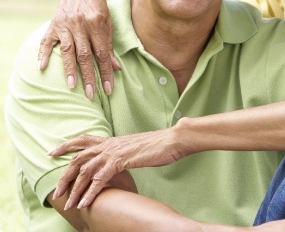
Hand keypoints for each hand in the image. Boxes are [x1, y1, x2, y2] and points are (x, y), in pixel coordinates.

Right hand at [38, 0, 119, 98]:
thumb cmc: (98, 6)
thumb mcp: (108, 23)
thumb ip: (109, 45)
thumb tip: (115, 68)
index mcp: (97, 24)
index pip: (103, 53)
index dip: (106, 72)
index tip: (108, 89)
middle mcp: (81, 24)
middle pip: (85, 55)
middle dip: (89, 76)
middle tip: (91, 94)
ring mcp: (66, 24)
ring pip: (68, 50)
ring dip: (70, 69)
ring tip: (72, 86)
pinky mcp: (53, 24)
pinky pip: (47, 41)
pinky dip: (43, 54)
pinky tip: (42, 67)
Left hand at [50, 129, 185, 208]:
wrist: (173, 140)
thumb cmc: (160, 145)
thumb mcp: (137, 148)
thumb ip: (124, 153)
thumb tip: (120, 161)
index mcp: (113, 140)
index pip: (84, 140)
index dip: (66, 145)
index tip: (52, 152)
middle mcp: (110, 144)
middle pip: (78, 158)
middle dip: (65, 176)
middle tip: (57, 192)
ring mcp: (114, 151)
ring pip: (86, 170)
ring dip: (76, 189)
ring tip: (69, 204)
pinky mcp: (121, 160)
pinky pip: (100, 179)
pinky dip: (90, 192)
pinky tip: (86, 203)